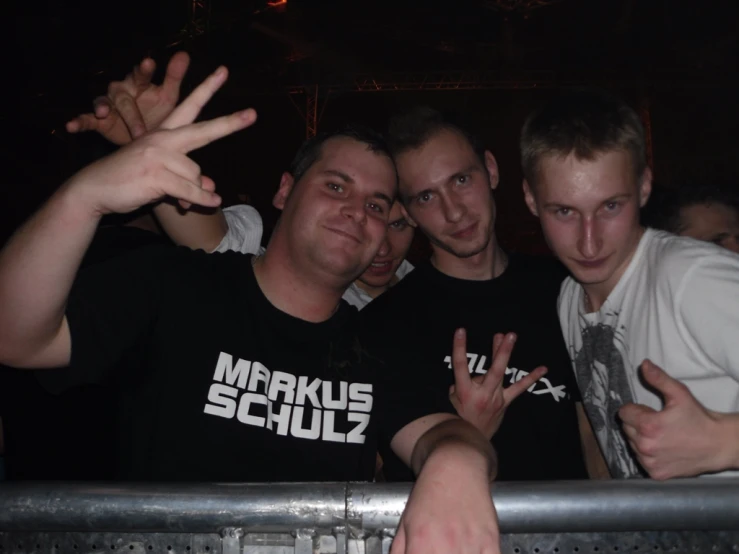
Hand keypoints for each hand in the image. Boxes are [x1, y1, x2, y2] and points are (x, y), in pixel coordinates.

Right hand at [66, 52, 189, 144]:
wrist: (146, 137)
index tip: (149, 63)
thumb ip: (174, 76)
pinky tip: (71, 126)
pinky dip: (79, 122)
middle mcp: (122, 92)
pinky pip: (87, 120)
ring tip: (102, 112)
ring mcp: (109, 106)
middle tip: (140, 127)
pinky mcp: (99, 121)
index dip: (144, 69)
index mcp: (139, 84)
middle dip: (131, 110)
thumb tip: (184, 54)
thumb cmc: (158, 111)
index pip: (140, 74)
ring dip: (102, 108)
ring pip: (102, 103)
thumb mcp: (169, 96)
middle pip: (122, 95)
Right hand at [67, 66, 256, 214]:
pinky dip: (201, 199)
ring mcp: (157, 156)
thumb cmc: (131, 180)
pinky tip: (212, 202)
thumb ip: (189, 179)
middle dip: (229, 124)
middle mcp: (162, 139)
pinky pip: (189, 190)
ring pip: (196, 174)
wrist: (94, 189)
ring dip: (194, 191)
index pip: (189, 106)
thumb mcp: (162, 176)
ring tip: (178, 198)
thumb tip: (213, 189)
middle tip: (253, 114)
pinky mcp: (154, 175)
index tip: (224, 71)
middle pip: (202, 131)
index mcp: (164, 133)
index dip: (206, 88)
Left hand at [392, 446, 498, 553]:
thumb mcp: (405, 523)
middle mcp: (445, 547)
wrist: (456, 467)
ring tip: (454, 551)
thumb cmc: (430, 493)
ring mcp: (470, 545)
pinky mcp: (490, 542)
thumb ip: (398, 552)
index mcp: (421, 544)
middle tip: (438, 553)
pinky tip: (471, 552)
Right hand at [449, 329, 546, 438]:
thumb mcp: (451, 401)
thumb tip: (470, 375)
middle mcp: (482, 393)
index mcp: (464, 391)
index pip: (460, 365)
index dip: (460, 347)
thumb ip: (459, 385)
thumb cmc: (458, 419)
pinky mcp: (505, 402)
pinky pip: (519, 388)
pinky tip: (543, 368)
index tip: (461, 331)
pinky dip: (531, 378)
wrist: (471, 441)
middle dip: (500, 351)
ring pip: (501, 372)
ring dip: (504, 353)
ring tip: (509, 336)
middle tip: (505, 335)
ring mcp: (496, 398)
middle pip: (493, 369)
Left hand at [619, 359, 737, 478]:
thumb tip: (644, 364)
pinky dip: (648, 455)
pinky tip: (664, 449)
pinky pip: (641, 460)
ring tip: (663, 436)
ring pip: (632, 445)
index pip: (623, 413)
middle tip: (659, 423)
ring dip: (641, 439)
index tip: (651, 411)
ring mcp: (649, 462)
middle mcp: (645, 446)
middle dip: (638, 423)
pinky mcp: (656, 474)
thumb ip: (659, 379)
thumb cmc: (699, 419)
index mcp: (647, 426)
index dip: (636, 410)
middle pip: (627, 428)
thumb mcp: (680, 394)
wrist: (718, 445)